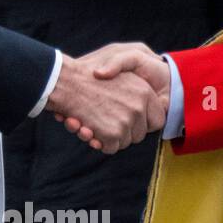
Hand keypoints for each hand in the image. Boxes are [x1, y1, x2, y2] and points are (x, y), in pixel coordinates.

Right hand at [46, 47, 166, 153]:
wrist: (65, 81)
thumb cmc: (87, 76)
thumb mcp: (120, 74)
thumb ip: (137, 94)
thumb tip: (149, 110)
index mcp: (145, 91)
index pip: (158, 120)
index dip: (143, 122)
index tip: (128, 118)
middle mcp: (139, 107)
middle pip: (140, 134)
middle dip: (124, 131)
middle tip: (106, 118)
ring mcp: (127, 121)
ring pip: (125, 142)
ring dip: (110, 137)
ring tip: (94, 121)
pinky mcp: (113, 133)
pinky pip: (111, 148)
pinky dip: (99, 142)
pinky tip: (88, 128)